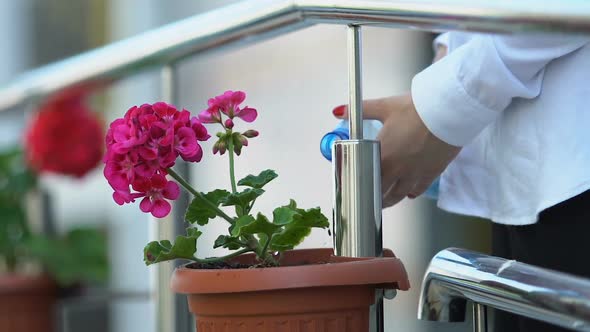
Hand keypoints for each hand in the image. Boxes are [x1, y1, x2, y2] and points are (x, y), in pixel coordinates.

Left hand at [332, 94, 460, 206]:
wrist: (449, 111)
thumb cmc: (416, 108)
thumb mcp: (385, 106)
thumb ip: (361, 110)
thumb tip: (339, 110)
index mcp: (382, 154)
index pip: (364, 177)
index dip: (358, 183)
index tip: (354, 185)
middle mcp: (397, 169)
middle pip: (381, 191)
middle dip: (373, 195)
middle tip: (368, 197)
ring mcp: (415, 173)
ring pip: (399, 195)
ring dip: (390, 199)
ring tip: (385, 201)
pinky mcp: (432, 173)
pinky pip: (418, 190)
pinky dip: (411, 193)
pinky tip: (409, 193)